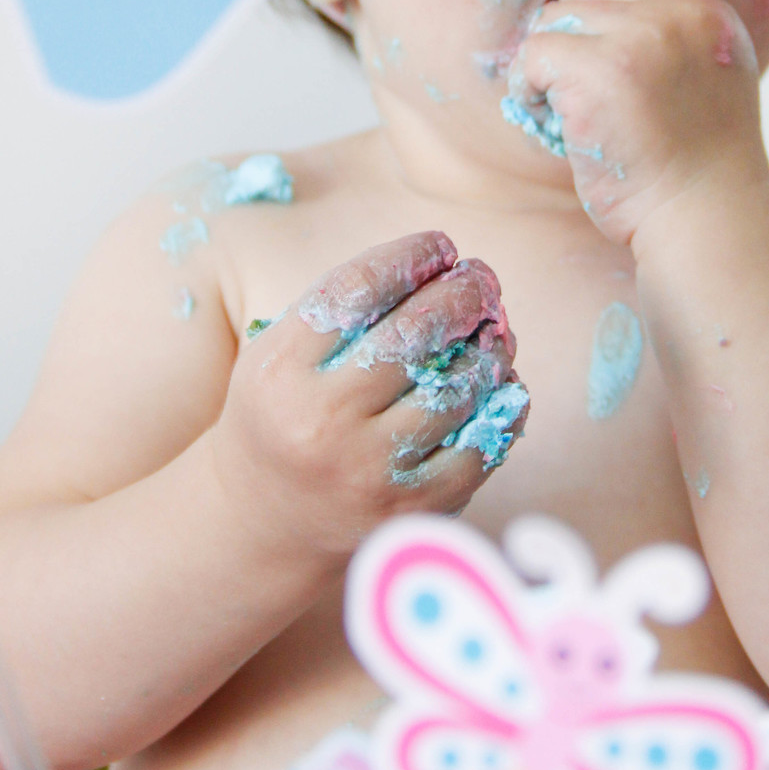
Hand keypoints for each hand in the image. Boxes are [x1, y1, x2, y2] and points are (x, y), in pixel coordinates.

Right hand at [209, 232, 528, 558]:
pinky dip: (503, 405)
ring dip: (490, 348)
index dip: (411, 255)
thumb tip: (443, 268)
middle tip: (482, 279)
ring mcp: (369, 468)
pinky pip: (481, 446)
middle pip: (414, 333)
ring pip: (456, 387)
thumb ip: (345, 309)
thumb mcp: (280, 355)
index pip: (357, 289)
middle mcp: (322, 420)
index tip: (440, 245)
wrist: (263, 524)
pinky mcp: (411, 507)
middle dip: (463, 292)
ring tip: (494, 329)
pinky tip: (503, 383)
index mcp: (281, 371)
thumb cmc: (283, 416)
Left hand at [505, 0, 768, 245]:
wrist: (706, 218)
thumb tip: (592, 0)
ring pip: (551, 19)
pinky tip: (556, 123)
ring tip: (573, 112)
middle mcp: (677, 14)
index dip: (602, 10)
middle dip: (573, 36)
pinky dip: (531, 89)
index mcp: (708, 11)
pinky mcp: (598, 72)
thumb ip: (674, 32)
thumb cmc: (698, 165)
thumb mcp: (711, 76)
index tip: (605, 61)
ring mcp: (639, 39)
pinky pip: (532, 55)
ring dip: (550, 66)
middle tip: (585, 92)